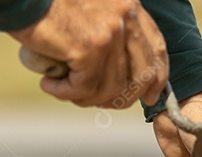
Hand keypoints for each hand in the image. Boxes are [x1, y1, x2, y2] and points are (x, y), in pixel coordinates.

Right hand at [9, 0, 167, 108]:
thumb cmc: (45, 2)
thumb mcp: (89, 11)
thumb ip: (110, 33)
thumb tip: (120, 75)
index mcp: (129, 4)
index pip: (156, 48)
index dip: (156, 78)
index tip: (149, 96)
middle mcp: (125, 15)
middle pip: (140, 75)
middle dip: (121, 98)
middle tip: (96, 101)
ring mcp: (110, 31)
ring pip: (111, 88)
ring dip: (85, 97)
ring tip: (62, 89)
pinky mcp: (90, 47)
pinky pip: (86, 88)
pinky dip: (65, 93)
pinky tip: (49, 84)